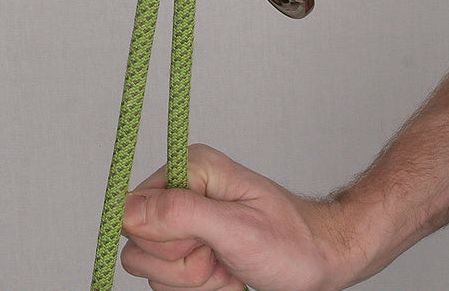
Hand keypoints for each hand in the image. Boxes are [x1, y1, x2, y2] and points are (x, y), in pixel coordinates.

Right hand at [120, 144, 364, 290]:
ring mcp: (184, 219)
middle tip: (221, 254)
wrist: (320, 260)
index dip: (165, 238)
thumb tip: (128, 209)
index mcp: (191, 169)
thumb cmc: (293, 242)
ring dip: (191, 279)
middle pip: (138, 241)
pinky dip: (197, 286)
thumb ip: (181, 215)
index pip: (133, 209)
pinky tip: (226, 273)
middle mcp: (182, 189)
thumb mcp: (238, 229)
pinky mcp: (187, 244)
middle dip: (182, 263)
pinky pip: (166, 278)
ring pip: (150, 265)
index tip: (203, 243)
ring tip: (227, 264)